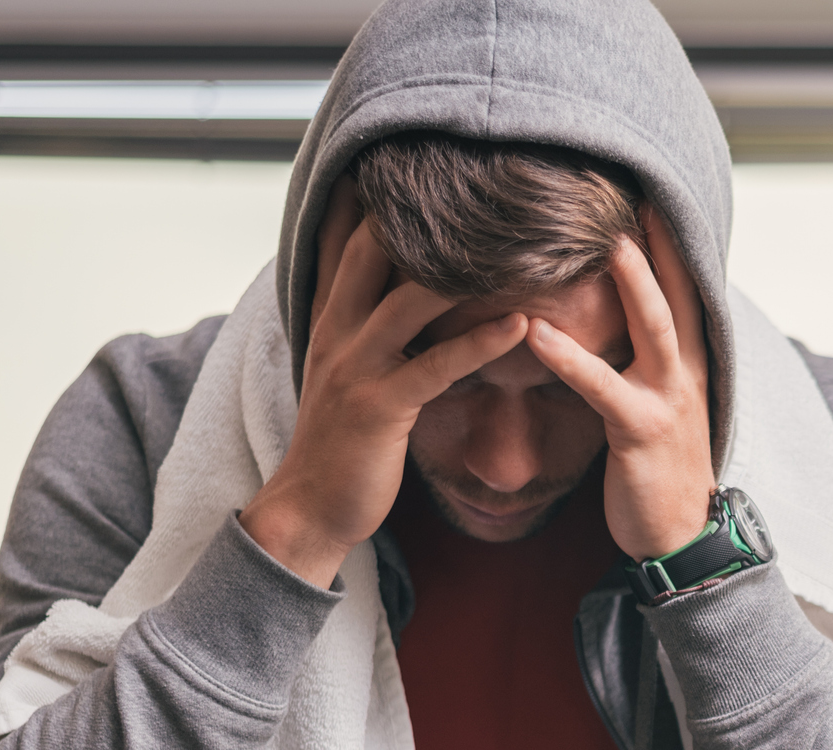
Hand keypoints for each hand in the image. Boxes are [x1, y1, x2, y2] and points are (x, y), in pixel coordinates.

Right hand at [242, 177, 530, 585]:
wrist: (310, 507)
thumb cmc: (342, 441)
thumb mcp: (345, 370)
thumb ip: (365, 326)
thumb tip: (398, 292)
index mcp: (329, 319)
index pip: (344, 241)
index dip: (371, 198)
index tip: (409, 159)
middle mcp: (337, 333)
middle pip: (372, 251)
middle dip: (420, 215)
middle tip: (479, 180)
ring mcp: (356, 368)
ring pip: (408, 302)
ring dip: (463, 270)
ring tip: (516, 242)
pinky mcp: (382, 408)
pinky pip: (438, 365)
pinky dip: (481, 342)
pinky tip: (521, 324)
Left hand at [526, 207, 713, 560]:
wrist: (681, 537)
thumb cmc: (659, 472)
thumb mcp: (656, 406)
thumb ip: (639, 363)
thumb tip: (612, 327)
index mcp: (689, 364)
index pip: (683, 291)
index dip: (668, 245)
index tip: (647, 197)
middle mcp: (687, 374)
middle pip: (677, 294)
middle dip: (659, 244)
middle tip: (634, 192)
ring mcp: (669, 401)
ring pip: (654, 328)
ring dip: (632, 282)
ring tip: (603, 240)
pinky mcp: (641, 433)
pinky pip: (604, 388)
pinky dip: (571, 358)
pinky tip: (536, 333)